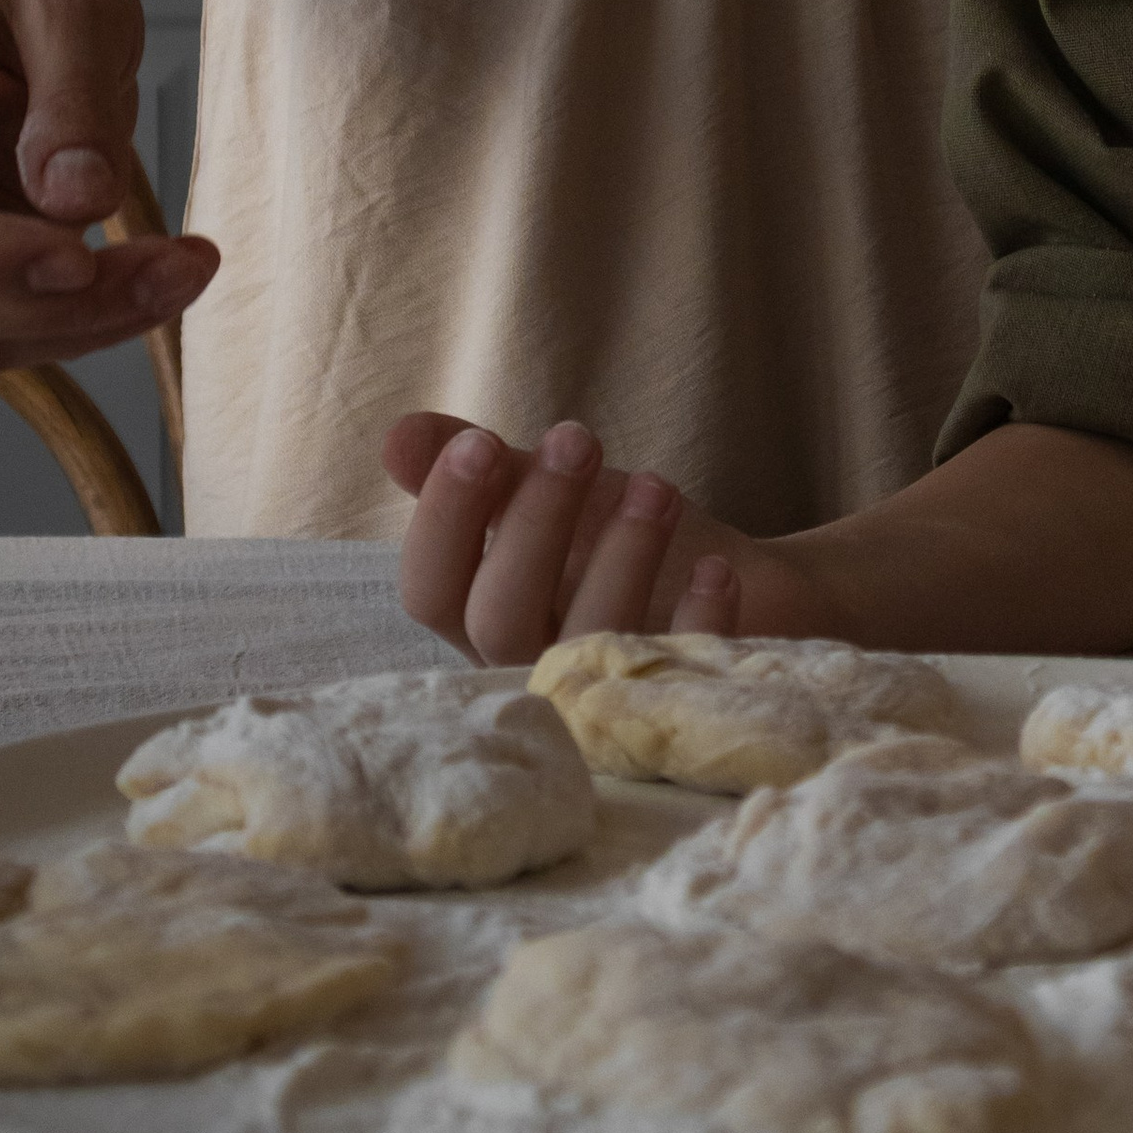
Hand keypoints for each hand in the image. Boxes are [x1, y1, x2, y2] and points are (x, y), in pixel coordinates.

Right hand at [0, 0, 217, 373]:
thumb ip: (74, 100)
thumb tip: (78, 204)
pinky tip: (169, 274)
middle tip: (181, 266)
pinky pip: (31, 324)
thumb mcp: (75, 7)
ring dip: (94, 321)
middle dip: (67, 300)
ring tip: (189, 269)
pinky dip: (103, 317)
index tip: (77, 256)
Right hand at [387, 413, 820, 664]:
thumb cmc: (612, 540)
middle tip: (577, 439)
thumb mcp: (539, 493)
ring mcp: (600, 690)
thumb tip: (397, 438)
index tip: (479, 442)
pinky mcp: (678, 695)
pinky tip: (714, 567)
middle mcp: (528, 664)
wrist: (734, 585)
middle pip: (500, 617)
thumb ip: (475, 470)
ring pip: (586, 642)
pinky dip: (698, 617)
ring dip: (621, 557)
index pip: (427, 591)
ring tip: (655, 487)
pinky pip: (679, 669)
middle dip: (535, 520)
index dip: (444, 518)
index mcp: (478, 618)